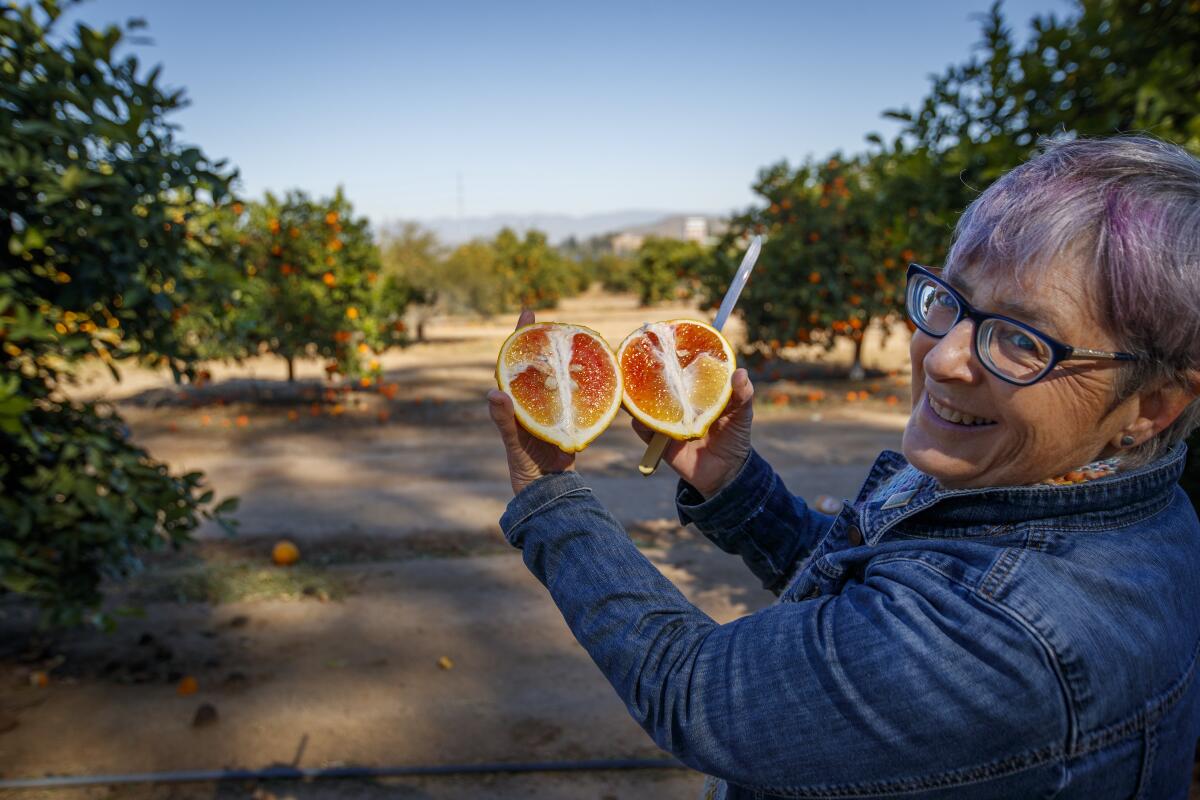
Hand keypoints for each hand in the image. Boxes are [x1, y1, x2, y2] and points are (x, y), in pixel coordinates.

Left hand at [488, 309, 575, 495]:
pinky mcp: (569, 418)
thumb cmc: (524, 466)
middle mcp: (533, 400)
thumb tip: (494, 392)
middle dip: (546, 340)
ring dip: (567, 358)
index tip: (528, 312)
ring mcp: (551, 408)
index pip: (514, 362)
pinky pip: (577, 395)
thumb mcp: (513, 442)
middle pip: (539, 363)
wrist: (548, 491)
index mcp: (516, 401)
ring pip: (559, 377)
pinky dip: (584, 383)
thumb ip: (504, 420)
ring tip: (578, 338)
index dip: (520, 336)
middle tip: (556, 319)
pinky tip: (595, 370)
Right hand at [631, 368, 753, 498]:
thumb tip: (740, 372)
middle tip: (644, 360)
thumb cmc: (735, 436)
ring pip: (645, 404)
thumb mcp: (742, 414)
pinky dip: (640, 423)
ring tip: (634, 387)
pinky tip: (641, 418)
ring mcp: (667, 420)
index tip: (666, 339)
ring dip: (638, 396)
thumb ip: (743, 394)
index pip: (681, 369)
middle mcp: (677, 402)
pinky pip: (644, 430)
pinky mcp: (659, 440)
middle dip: (649, 372)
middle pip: (658, 384)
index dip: (673, 356)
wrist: (726, 471)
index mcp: (695, 391)